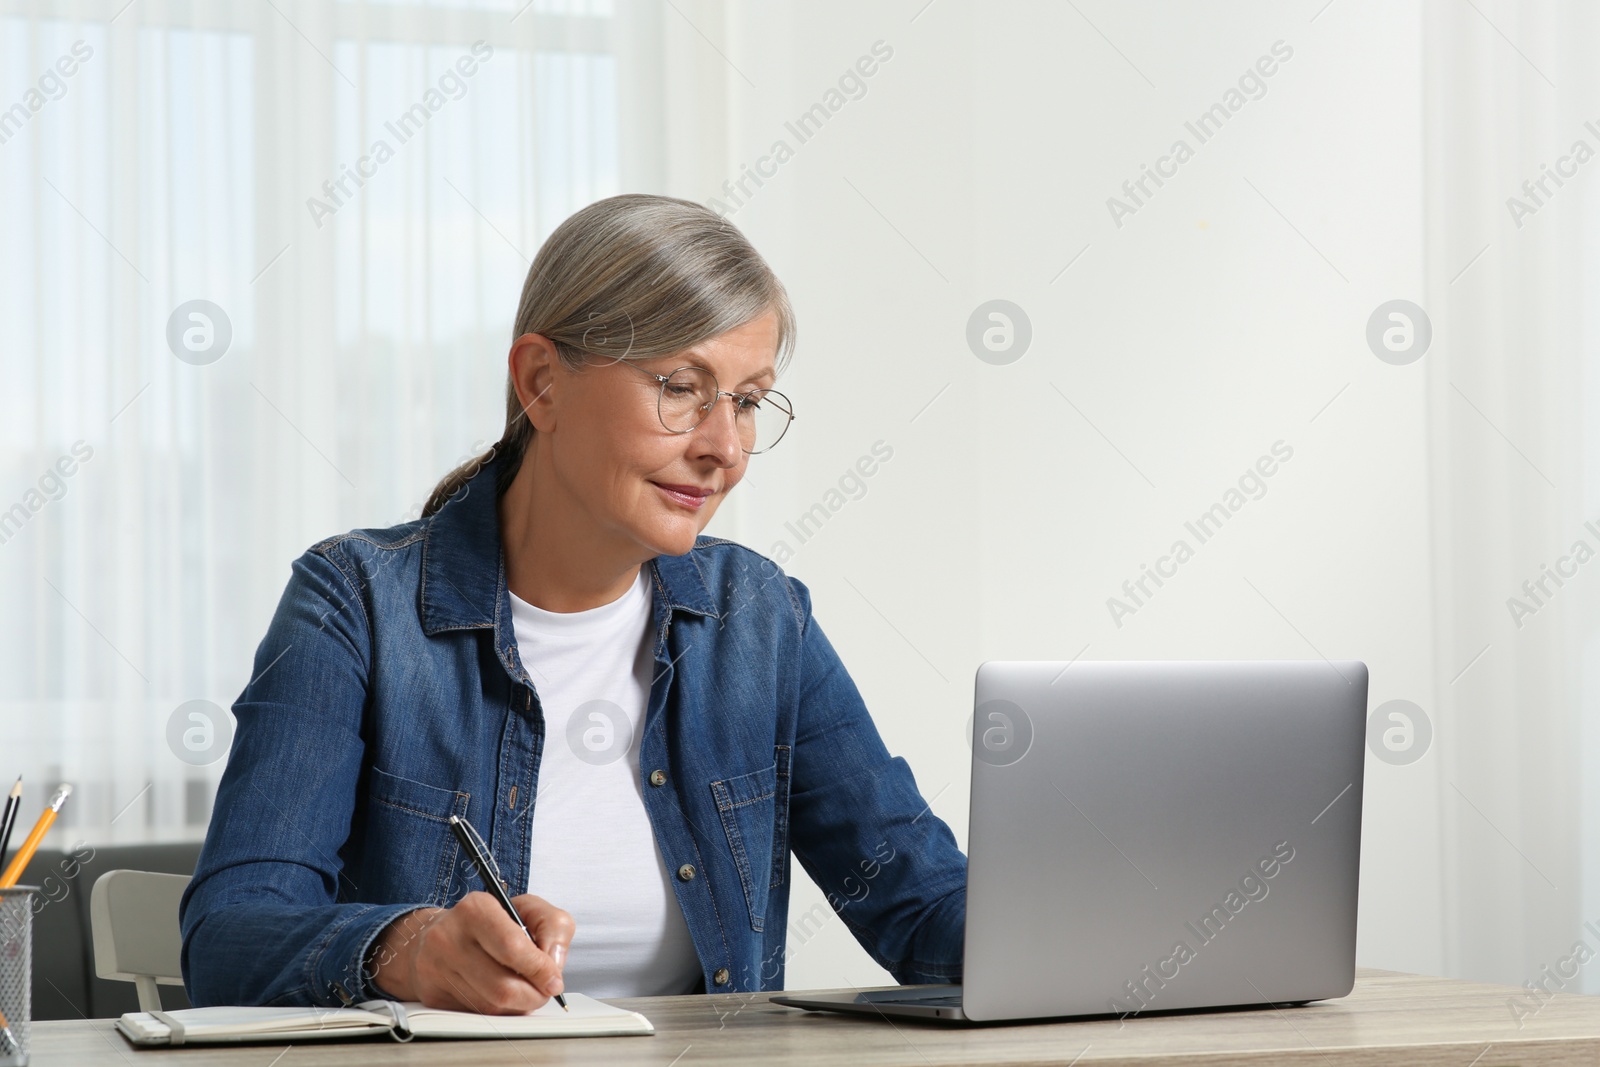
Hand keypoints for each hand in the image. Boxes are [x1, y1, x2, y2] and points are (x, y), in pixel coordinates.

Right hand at [368, 892, 574, 1013]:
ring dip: (517, 1005)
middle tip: (543, 991)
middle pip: (502, 987)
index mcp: (475, 909)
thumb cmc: (489, 922)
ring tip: (522, 989)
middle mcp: (448, 938)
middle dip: (533, 996)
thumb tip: (554, 966)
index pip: (512, 947)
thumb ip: (553, 926)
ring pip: (491, 1006)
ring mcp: (436, 969)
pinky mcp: (432, 995)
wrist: (439, 934)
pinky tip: (499, 993)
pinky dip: (497, 1010)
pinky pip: (476, 1014)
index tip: (554, 980)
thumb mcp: (527, 908)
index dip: (539, 969)